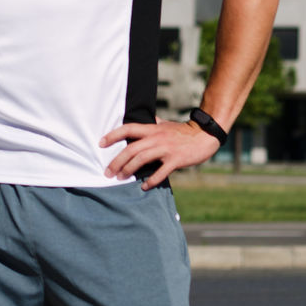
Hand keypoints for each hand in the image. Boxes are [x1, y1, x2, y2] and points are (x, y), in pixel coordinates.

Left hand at [99, 117, 220, 189]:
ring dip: (128, 170)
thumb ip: (154, 123)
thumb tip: (146, 119)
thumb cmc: (183, 131)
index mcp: (152, 129)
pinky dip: (151, 180)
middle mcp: (156, 138)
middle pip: (131, 148)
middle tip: (107, 172)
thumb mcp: (166, 124)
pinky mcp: (175, 160)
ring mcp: (165, 149)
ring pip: (141, 159)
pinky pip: (160, 172)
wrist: (204, 135)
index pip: (128, 129)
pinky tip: (144, 186)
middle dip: (116, 161)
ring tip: (120, 178)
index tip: (101, 143)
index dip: (113, 135)